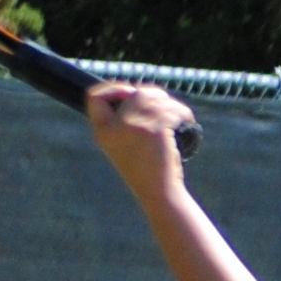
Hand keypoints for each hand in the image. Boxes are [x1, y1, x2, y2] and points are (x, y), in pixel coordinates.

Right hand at [85, 82, 199, 199]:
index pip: (95, 96)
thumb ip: (122, 122)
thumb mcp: (122, 144)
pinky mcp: (154, 129)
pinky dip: (182, 112)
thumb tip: (138, 93)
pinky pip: (170, 109)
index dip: (114, 89)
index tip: (131, 92)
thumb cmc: (144, 169)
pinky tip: (186, 120)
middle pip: (133, 93)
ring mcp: (134, 126)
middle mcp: (113, 126)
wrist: (157, 191)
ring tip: (178, 115)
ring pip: (154, 98)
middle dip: (151, 93)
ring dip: (170, 104)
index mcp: (101, 130)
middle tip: (164, 104)